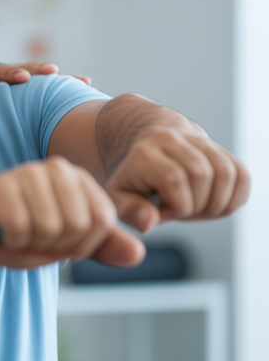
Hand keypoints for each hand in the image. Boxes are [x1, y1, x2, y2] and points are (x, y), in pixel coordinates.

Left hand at [0, 58, 92, 85]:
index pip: (1, 72)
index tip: (24, 77)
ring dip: (59, 81)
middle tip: (53, 72)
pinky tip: (85, 85)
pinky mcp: (29, 91)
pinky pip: (48, 89)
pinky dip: (64, 87)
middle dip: (39, 71)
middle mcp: (8, 74)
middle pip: (26, 70)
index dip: (12, 74)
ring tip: (81, 81)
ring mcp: (21, 82)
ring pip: (40, 79)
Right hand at [0, 157, 144, 269]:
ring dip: (31, 244)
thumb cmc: (10, 232)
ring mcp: (26, 174)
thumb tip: (138, 254)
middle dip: (55, 245)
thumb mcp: (60, 246)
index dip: (81, 244)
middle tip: (31, 236)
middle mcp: (54, 168)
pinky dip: (11, 243)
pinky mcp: (0, 188)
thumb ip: (99, 248)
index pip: (104, 222)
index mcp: (75, 178)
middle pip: (80, 226)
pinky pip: (22, 230)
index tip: (55, 238)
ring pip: (51, 228)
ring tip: (14, 232)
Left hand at [105, 128, 249, 231]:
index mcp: (144, 152)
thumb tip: (149, 222)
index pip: (174, 179)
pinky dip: (235, 197)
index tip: (165, 210)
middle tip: (183, 210)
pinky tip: (215, 203)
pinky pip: (241, 174)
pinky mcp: (219, 149)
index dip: (176, 205)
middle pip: (202, 174)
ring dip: (218, 202)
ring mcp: (197, 141)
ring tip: (198, 207)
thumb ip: (130, 211)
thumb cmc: (134, 182)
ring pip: (226, 173)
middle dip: (197, 205)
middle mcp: (171, 139)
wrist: (148, 152)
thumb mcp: (119, 198)